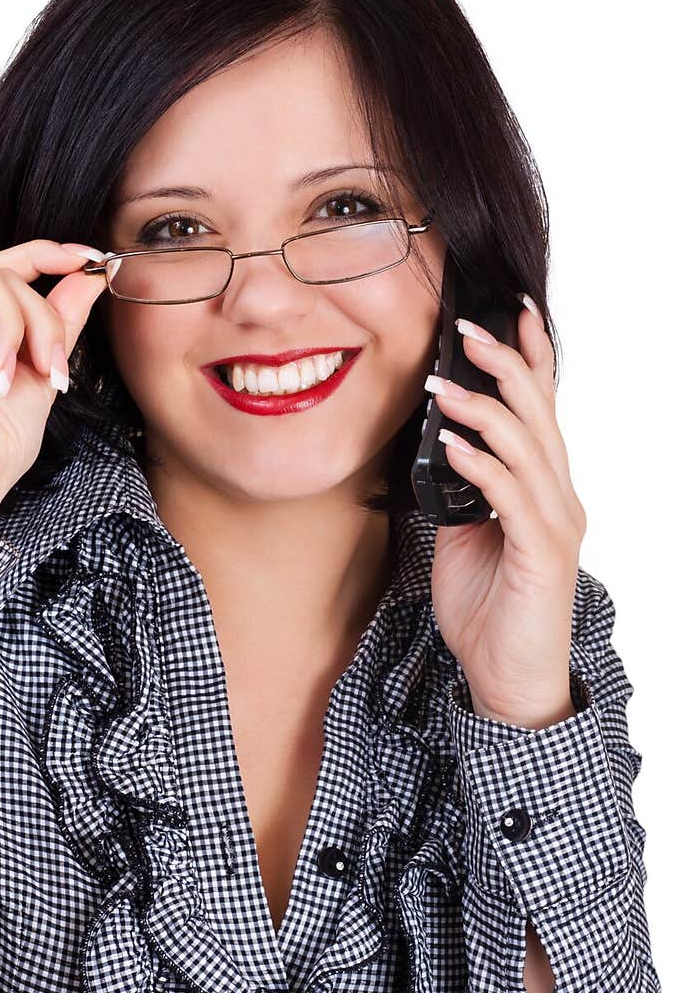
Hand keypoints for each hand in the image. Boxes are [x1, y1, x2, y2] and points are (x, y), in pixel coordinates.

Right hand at [0, 240, 108, 526]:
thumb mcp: (41, 371)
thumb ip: (60, 321)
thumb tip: (88, 275)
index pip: (7, 271)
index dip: (48, 256)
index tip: (89, 258)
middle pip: (5, 272)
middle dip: (42, 317)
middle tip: (51, 368)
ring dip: (12, 324)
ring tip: (2, 374)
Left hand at [425, 298, 587, 729]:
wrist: (508, 679)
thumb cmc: (488, 610)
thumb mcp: (463, 537)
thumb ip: (459, 492)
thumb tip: (434, 450)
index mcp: (541, 489)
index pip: (539, 411)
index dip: (529, 359)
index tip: (509, 312)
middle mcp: (557, 498)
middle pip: (538, 415)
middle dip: (503, 365)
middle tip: (467, 327)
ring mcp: (555, 524)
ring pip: (527, 448)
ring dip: (484, 410)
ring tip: (446, 383)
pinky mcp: (541, 555)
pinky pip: (512, 498)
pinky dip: (482, 465)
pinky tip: (452, 444)